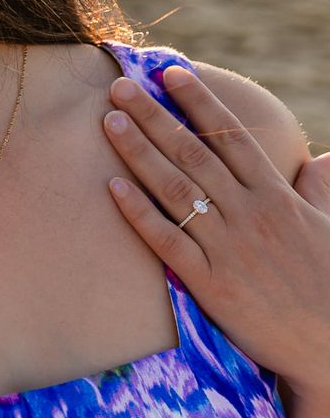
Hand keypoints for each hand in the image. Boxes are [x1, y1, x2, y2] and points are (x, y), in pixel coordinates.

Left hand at [103, 65, 329, 394]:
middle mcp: (250, 214)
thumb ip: (319, 190)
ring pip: (175, 189)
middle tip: (120, 87)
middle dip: (155, 116)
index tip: (171, 73)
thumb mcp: (328, 227)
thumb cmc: (328, 283)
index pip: (231, 137)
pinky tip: (112, 186)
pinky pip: (167, 240)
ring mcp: (228, 247)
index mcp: (276, 195)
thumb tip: (324, 160)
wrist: (329, 344)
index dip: (199, 102)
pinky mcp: (210, 282)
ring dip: (138, 152)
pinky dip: (139, 212)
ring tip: (109, 121)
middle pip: (193, 154)